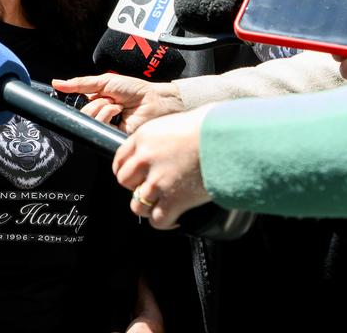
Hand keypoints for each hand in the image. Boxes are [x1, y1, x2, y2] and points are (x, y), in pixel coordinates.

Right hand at [53, 73, 183, 133]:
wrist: (153, 100)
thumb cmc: (134, 89)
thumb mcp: (104, 81)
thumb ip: (80, 83)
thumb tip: (56, 83)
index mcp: (96, 103)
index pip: (77, 105)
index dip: (76, 101)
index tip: (78, 96)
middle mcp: (99, 116)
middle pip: (82, 113)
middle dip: (95, 102)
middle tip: (109, 99)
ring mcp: (105, 127)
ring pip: (88, 119)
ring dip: (102, 108)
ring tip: (116, 105)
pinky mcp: (111, 136)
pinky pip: (98, 127)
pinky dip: (106, 115)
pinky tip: (118, 112)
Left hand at [111, 105, 213, 228]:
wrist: (228, 138)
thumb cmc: (209, 127)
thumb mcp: (174, 124)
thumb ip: (159, 140)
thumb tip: (161, 149)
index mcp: (143, 137)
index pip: (119, 160)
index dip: (127, 170)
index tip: (135, 176)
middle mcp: (145, 159)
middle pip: (125, 182)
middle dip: (137, 186)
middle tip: (153, 187)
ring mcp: (158, 181)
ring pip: (137, 205)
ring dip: (148, 207)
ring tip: (162, 204)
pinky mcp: (174, 200)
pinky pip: (157, 221)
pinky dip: (165, 222)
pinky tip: (174, 217)